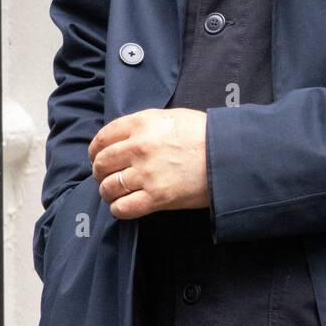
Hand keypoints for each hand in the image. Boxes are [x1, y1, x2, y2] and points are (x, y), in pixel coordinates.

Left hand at [88, 108, 209, 218]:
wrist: (229, 155)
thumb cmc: (205, 134)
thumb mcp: (171, 117)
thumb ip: (144, 125)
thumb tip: (125, 138)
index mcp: (142, 123)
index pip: (103, 138)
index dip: (96, 151)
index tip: (98, 157)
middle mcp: (139, 147)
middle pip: (102, 164)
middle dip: (100, 172)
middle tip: (107, 176)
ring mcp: (146, 174)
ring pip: (108, 187)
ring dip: (108, 192)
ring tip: (115, 193)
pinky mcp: (156, 197)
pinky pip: (122, 208)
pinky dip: (119, 209)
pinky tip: (125, 206)